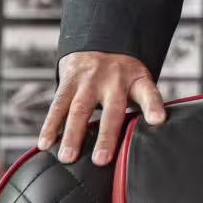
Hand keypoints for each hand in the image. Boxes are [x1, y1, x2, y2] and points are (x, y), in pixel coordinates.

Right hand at [38, 51, 166, 165]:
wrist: (100, 43)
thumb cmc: (122, 74)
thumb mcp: (138, 82)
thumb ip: (141, 107)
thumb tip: (144, 140)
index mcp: (136, 80)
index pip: (149, 92)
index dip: (153, 106)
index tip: (157, 120)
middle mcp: (114, 80)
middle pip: (111, 109)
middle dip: (106, 135)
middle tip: (101, 159)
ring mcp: (89, 81)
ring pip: (80, 109)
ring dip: (72, 135)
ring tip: (67, 157)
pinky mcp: (69, 82)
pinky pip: (58, 106)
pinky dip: (50, 126)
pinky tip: (45, 143)